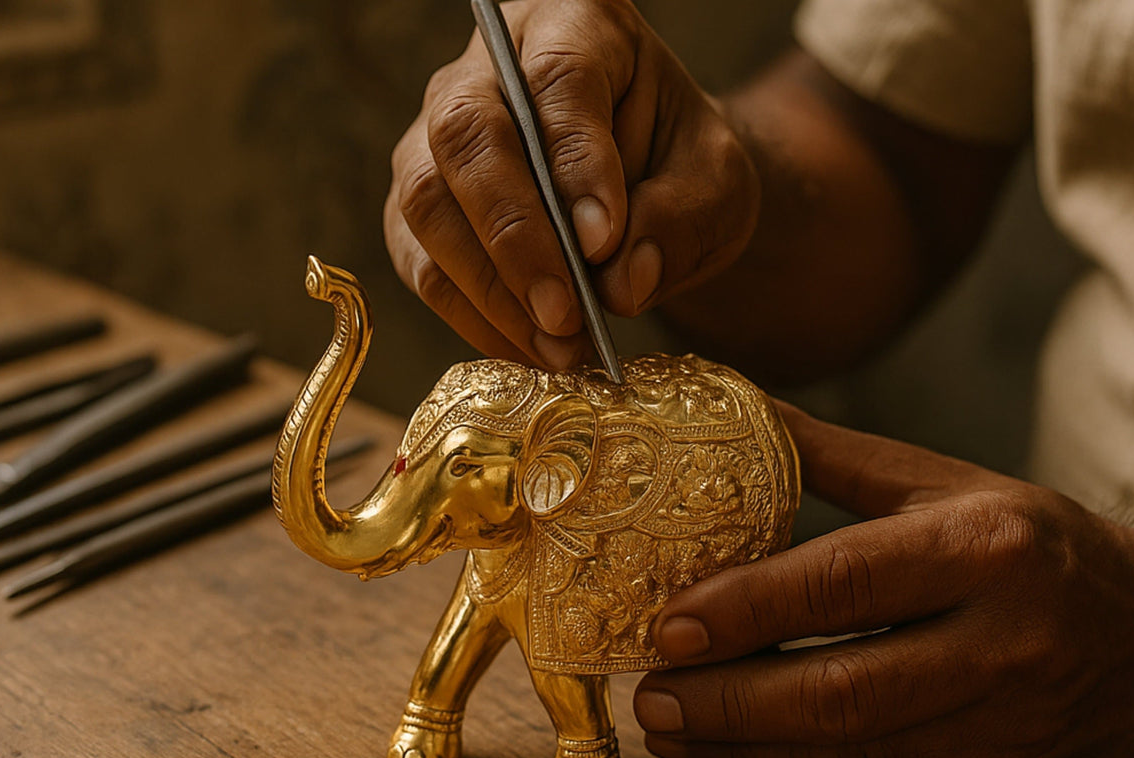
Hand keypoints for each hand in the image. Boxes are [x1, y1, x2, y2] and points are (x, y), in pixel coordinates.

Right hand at [385, 0, 759, 368]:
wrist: (652, 185)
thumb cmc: (681, 165)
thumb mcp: (716, 183)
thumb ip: (681, 219)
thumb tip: (621, 283)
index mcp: (575, 24)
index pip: (557, 81)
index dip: (576, 162)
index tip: (604, 240)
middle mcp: (489, 66)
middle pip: (468, 135)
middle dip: (515, 235)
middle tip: (566, 314)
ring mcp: (437, 132)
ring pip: (428, 200)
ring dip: (490, 288)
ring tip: (558, 346)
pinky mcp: (418, 202)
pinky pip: (419, 259)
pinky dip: (471, 314)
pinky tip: (529, 349)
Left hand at [633, 401, 1133, 757]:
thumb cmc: (1043, 546)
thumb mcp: (952, 483)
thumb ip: (839, 457)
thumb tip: (737, 411)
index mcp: (987, 548)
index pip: (848, 581)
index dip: (750, 609)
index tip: (670, 623)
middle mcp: (1000, 641)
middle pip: (843, 689)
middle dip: (730, 702)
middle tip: (650, 694)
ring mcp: (1000, 723)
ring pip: (851, 754)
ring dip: (746, 749)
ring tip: (670, 729)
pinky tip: (735, 756)